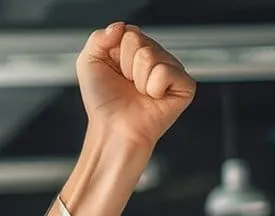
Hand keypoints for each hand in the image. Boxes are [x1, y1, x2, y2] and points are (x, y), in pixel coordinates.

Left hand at [77, 23, 195, 149]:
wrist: (113, 129)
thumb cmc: (104, 102)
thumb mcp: (89, 64)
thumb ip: (98, 38)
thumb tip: (120, 26)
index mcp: (137, 50)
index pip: (128, 32)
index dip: (114, 53)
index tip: (113, 72)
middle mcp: (157, 57)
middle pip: (138, 41)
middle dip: (125, 65)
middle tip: (126, 84)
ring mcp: (172, 69)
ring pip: (150, 55)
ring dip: (137, 77)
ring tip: (138, 92)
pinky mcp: (185, 85)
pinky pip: (165, 71)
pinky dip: (153, 87)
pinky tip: (152, 98)